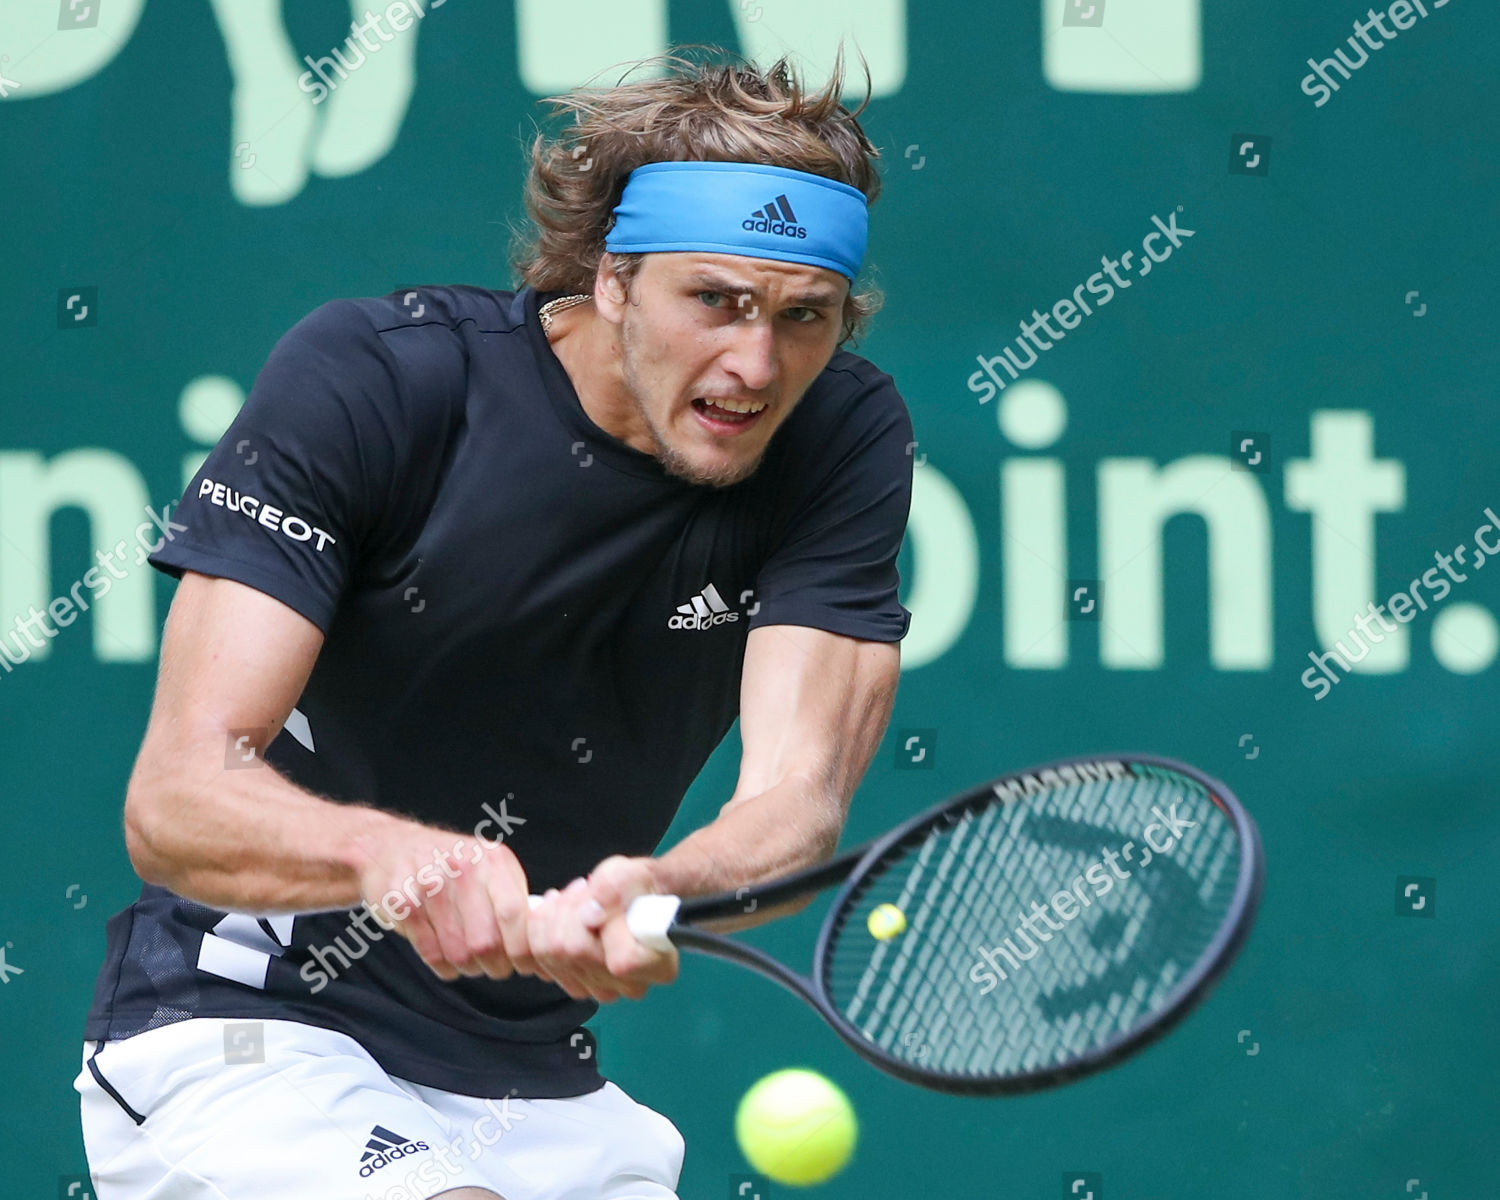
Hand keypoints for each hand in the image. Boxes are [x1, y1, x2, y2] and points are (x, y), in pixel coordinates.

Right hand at [353, 818, 535, 983]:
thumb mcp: (490, 868)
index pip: (515, 915)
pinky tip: (446, 957)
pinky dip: (444, 968)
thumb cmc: (451, 867)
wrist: (389, 847)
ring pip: (459, 954)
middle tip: (494, 966)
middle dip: (495, 965)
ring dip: (469, 968)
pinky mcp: (402, 906)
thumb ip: (517, 901)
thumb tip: (548, 947)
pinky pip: (432, 956)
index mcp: (493, 860)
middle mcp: (462, 868)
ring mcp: (429, 886)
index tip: (526, 966)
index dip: (523, 951)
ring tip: (470, 959)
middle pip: (487, 942)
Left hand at [526, 855, 677, 1002]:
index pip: (622, 960)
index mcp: (657, 963)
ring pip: (551, 953)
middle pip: (575, 951)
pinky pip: (538, 957)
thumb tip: (590, 915)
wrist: (633, 896)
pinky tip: (560, 913)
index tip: (603, 899)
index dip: (606, 924)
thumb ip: (615, 889)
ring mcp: (599, 988)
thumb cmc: (639, 886)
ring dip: (555, 915)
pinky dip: (542, 928)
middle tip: (584, 888)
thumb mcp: (634, 872)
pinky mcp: (574, 984)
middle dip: (570, 908)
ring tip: (574, 899)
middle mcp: (629, 984)